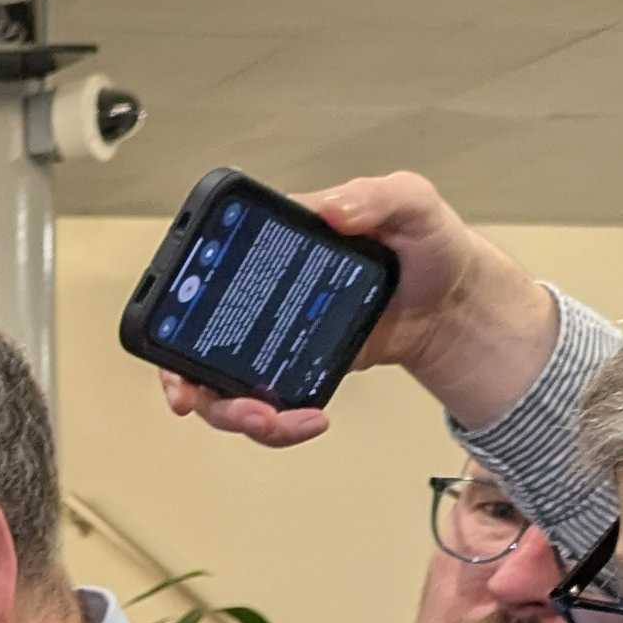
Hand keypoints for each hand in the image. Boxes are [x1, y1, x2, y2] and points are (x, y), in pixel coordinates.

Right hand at [150, 173, 557, 441]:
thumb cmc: (429, 244)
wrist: (453, 304)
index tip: (176, 358)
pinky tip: (311, 421)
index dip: (168, 318)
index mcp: (267, 245)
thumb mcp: (412, 203)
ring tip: (281, 423)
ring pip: (222, 388)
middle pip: (192, 347)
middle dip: (200, 390)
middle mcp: (256, 293)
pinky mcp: (291, 371)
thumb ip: (379, 196)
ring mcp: (270, 337)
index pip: (197, 277)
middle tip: (244, 409)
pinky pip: (263, 407)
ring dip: (238, 417)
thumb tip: (333, 211)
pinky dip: (277, 427)